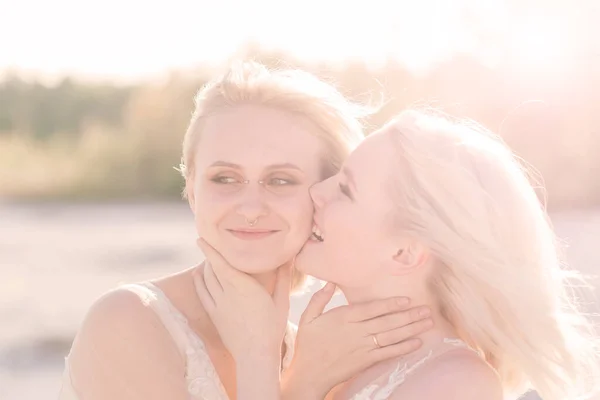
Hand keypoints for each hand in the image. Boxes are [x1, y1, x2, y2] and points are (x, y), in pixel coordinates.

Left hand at [193, 238, 291, 361]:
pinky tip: (198, 274)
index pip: (222, 263)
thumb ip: (283, 278)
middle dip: (208, 254)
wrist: (255, 355)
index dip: (211, 249)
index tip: (203, 237)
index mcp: (244, 286)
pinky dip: (198, 282)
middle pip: (212, 268)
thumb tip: (288, 258)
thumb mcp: (282, 301)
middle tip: (208, 242)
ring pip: (206, 279)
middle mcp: (227, 293)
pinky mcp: (214, 315)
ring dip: (205, 266)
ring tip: (208, 256)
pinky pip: (202, 293)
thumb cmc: (272, 328)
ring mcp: (218, 304)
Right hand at [282, 283, 432, 398]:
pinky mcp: (366, 361)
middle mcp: (356, 332)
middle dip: (409, 315)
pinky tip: (417, 343)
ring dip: (412, 329)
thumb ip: (319, 298)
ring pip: (391, 336)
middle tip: (427, 310)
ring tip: (427, 322)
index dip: (390, 304)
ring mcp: (362, 347)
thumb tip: (330, 283)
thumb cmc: (308, 344)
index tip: (407, 300)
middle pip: (387, 322)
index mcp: (343, 318)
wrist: (309, 373)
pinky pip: (388, 353)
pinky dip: (404, 348)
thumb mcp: (307, 317)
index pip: (371, 308)